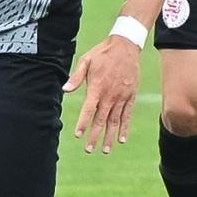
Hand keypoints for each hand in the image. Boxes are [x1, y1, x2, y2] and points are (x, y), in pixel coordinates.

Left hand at [64, 35, 140, 152]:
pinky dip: (124, 128)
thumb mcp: (86, 60)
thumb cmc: (102, 53)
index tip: (78, 135)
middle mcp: (110, 95)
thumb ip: (76, 77)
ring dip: (109, 136)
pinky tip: (121, 139)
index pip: (89, 109)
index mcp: (97, 87)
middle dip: (94, 135)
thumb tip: (65, 90)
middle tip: (89, 149)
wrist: (126, 46)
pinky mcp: (130, 96)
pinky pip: (127, 115)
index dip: (83, 123)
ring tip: (105, 150)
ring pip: (114, 121)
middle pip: (101, 119)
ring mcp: (121, 97)